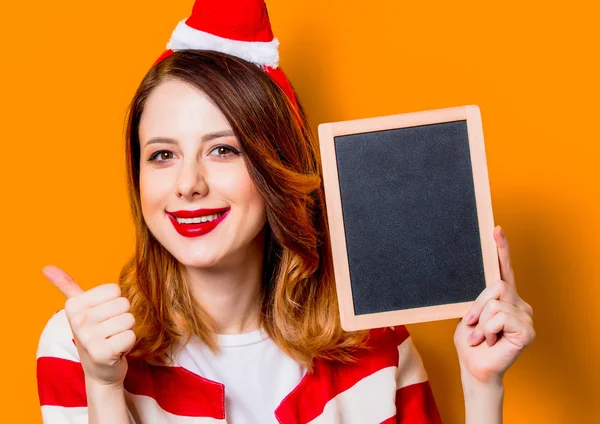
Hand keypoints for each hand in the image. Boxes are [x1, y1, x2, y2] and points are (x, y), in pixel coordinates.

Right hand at [42, 265, 135, 387]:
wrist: (99, 370)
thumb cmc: (94, 334)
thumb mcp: (79, 308)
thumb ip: (67, 286)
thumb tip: (46, 267)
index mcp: (73, 305)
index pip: (115, 290)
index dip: (114, 303)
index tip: (103, 317)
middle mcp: (78, 320)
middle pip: (124, 304)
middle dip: (121, 317)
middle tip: (109, 330)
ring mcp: (88, 338)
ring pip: (129, 319)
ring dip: (125, 331)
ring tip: (112, 339)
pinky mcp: (102, 353)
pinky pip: (131, 336)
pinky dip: (128, 344)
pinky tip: (116, 351)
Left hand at [454, 226, 534, 385]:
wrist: (474, 367)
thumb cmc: (470, 342)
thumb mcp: (470, 314)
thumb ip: (478, 299)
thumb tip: (477, 284)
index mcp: (504, 297)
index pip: (504, 269)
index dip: (501, 249)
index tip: (495, 229)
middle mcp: (518, 303)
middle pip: (496, 285)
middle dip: (478, 305)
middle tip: (473, 325)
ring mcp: (525, 316)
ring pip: (495, 302)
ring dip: (481, 322)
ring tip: (482, 337)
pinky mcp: (527, 330)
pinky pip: (500, 317)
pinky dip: (488, 330)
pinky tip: (491, 341)